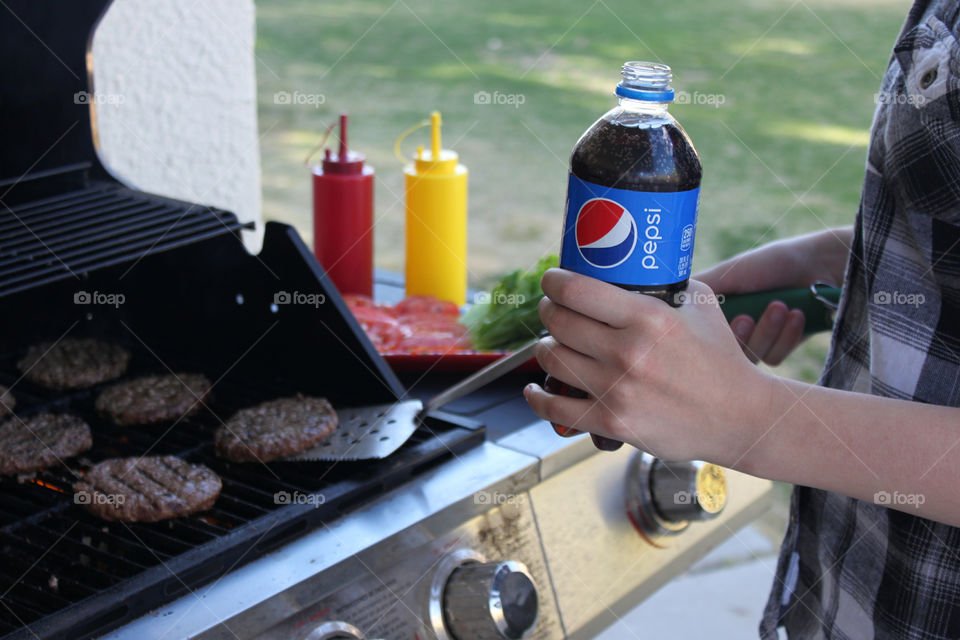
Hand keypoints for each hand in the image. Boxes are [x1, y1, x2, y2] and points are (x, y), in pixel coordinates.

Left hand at [523, 269, 772, 463]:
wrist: (739, 417)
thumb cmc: (720, 358)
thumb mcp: (699, 305)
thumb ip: (665, 284)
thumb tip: (633, 266)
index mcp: (647, 317)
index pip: (576, 290)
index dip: (554, 281)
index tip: (552, 281)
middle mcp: (627, 352)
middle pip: (558, 322)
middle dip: (549, 311)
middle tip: (554, 310)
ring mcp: (616, 390)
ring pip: (553, 360)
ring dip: (547, 349)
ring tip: (555, 345)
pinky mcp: (612, 424)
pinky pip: (555, 410)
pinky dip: (537, 399)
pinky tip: (536, 389)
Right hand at [694, 228, 851, 365]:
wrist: (821, 267)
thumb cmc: (772, 264)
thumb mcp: (727, 274)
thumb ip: (692, 292)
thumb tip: (654, 303)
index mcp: (712, 312)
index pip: (695, 338)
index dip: (704, 337)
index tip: (722, 320)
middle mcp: (729, 329)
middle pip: (720, 355)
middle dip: (741, 335)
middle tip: (748, 317)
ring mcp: (754, 340)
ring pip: (748, 359)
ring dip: (767, 331)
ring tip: (781, 306)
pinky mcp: (779, 349)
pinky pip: (773, 358)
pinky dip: (785, 336)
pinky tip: (796, 315)